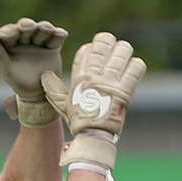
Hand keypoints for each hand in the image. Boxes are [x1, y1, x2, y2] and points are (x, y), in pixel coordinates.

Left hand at [0, 18, 67, 126]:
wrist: (39, 93)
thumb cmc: (18, 81)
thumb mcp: (5, 70)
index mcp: (8, 43)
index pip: (7, 32)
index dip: (10, 31)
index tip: (12, 33)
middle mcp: (23, 38)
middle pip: (25, 27)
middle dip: (27, 25)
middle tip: (29, 26)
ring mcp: (39, 40)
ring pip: (42, 29)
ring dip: (44, 28)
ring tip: (46, 29)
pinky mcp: (53, 44)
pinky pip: (57, 36)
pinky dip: (59, 34)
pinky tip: (61, 34)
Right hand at [41, 32, 146, 171]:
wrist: (93, 137)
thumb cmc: (78, 121)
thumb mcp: (62, 104)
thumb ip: (54, 89)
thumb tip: (44, 75)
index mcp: (80, 77)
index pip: (87, 49)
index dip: (93, 47)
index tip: (96, 54)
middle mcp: (94, 76)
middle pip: (105, 43)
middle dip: (110, 44)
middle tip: (113, 50)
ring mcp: (110, 82)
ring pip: (123, 51)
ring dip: (124, 52)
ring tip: (124, 58)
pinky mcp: (125, 90)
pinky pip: (136, 67)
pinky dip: (137, 66)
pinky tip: (133, 70)